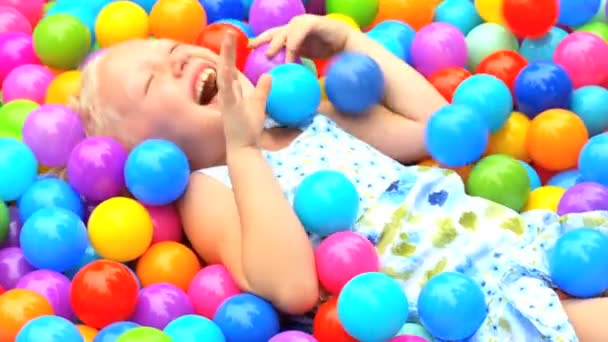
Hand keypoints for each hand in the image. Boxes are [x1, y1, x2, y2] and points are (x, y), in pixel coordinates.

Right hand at [218, 32, 271, 150]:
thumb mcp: (259, 105)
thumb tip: (269, 75)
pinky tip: (226, 67)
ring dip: (225, 57)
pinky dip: (226, 78)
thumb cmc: (248, 129)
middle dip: (227, 50)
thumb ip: (263, 90)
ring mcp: (226, 99)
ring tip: (228, 40)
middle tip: (229, 33)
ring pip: (224, 74)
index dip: (231, 55)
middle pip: (225, 67)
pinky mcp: (228, 107)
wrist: (242, 148)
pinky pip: (227, 90)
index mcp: (232, 92)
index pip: (231, 69)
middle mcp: (226, 93)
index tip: (233, 39)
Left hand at [249, 14, 353, 62]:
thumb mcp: (306, 55)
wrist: (346, 42)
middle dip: (261, 39)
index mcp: (291, 33)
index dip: (260, 41)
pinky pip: (299, 33)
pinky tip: (290, 55)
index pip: (272, 35)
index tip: (248, 49)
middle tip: (251, 47)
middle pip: (274, 32)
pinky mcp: (312, 22)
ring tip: (269, 54)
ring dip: (276, 43)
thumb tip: (284, 75)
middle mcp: (294, 26)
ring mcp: (303, 23)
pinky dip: (293, 44)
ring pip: (284, 32)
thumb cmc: (327, 49)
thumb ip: (294, 60)